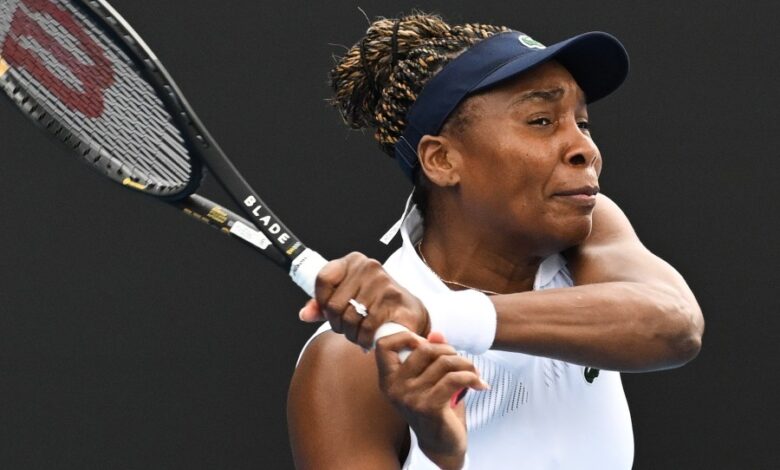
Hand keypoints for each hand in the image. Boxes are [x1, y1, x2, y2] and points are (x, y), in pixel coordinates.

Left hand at [298, 252, 429, 348]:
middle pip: (334, 305)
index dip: (321, 302)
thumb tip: (305, 314)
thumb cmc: (376, 303)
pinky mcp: (394, 299)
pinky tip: (368, 339)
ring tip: (358, 334)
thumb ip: (323, 305)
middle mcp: (368, 267)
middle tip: (348, 328)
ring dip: (351, 334)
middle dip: (337, 324)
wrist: (410, 310)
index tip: (329, 312)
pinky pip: (367, 326)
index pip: (322, 279)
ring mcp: (382, 282)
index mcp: (353, 261)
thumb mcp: (348, 297)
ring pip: (350, 318)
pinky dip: (364, 339)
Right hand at [375, 331, 487, 469]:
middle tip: (459, 361)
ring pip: (445, 362)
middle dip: (448, 350)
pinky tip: (480, 384)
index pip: (383, 346)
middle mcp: (395, 388)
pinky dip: (472, 377)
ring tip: (473, 372)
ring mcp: (411, 398)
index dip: (404, 337)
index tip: (424, 344)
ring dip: (466, 364)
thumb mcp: (429, 379)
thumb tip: (437, 334)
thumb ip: (430, 355)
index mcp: (388, 380)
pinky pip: (455, 378)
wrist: (441, 443)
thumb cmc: (434, 407)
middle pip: (424, 349)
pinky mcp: (429, 407)